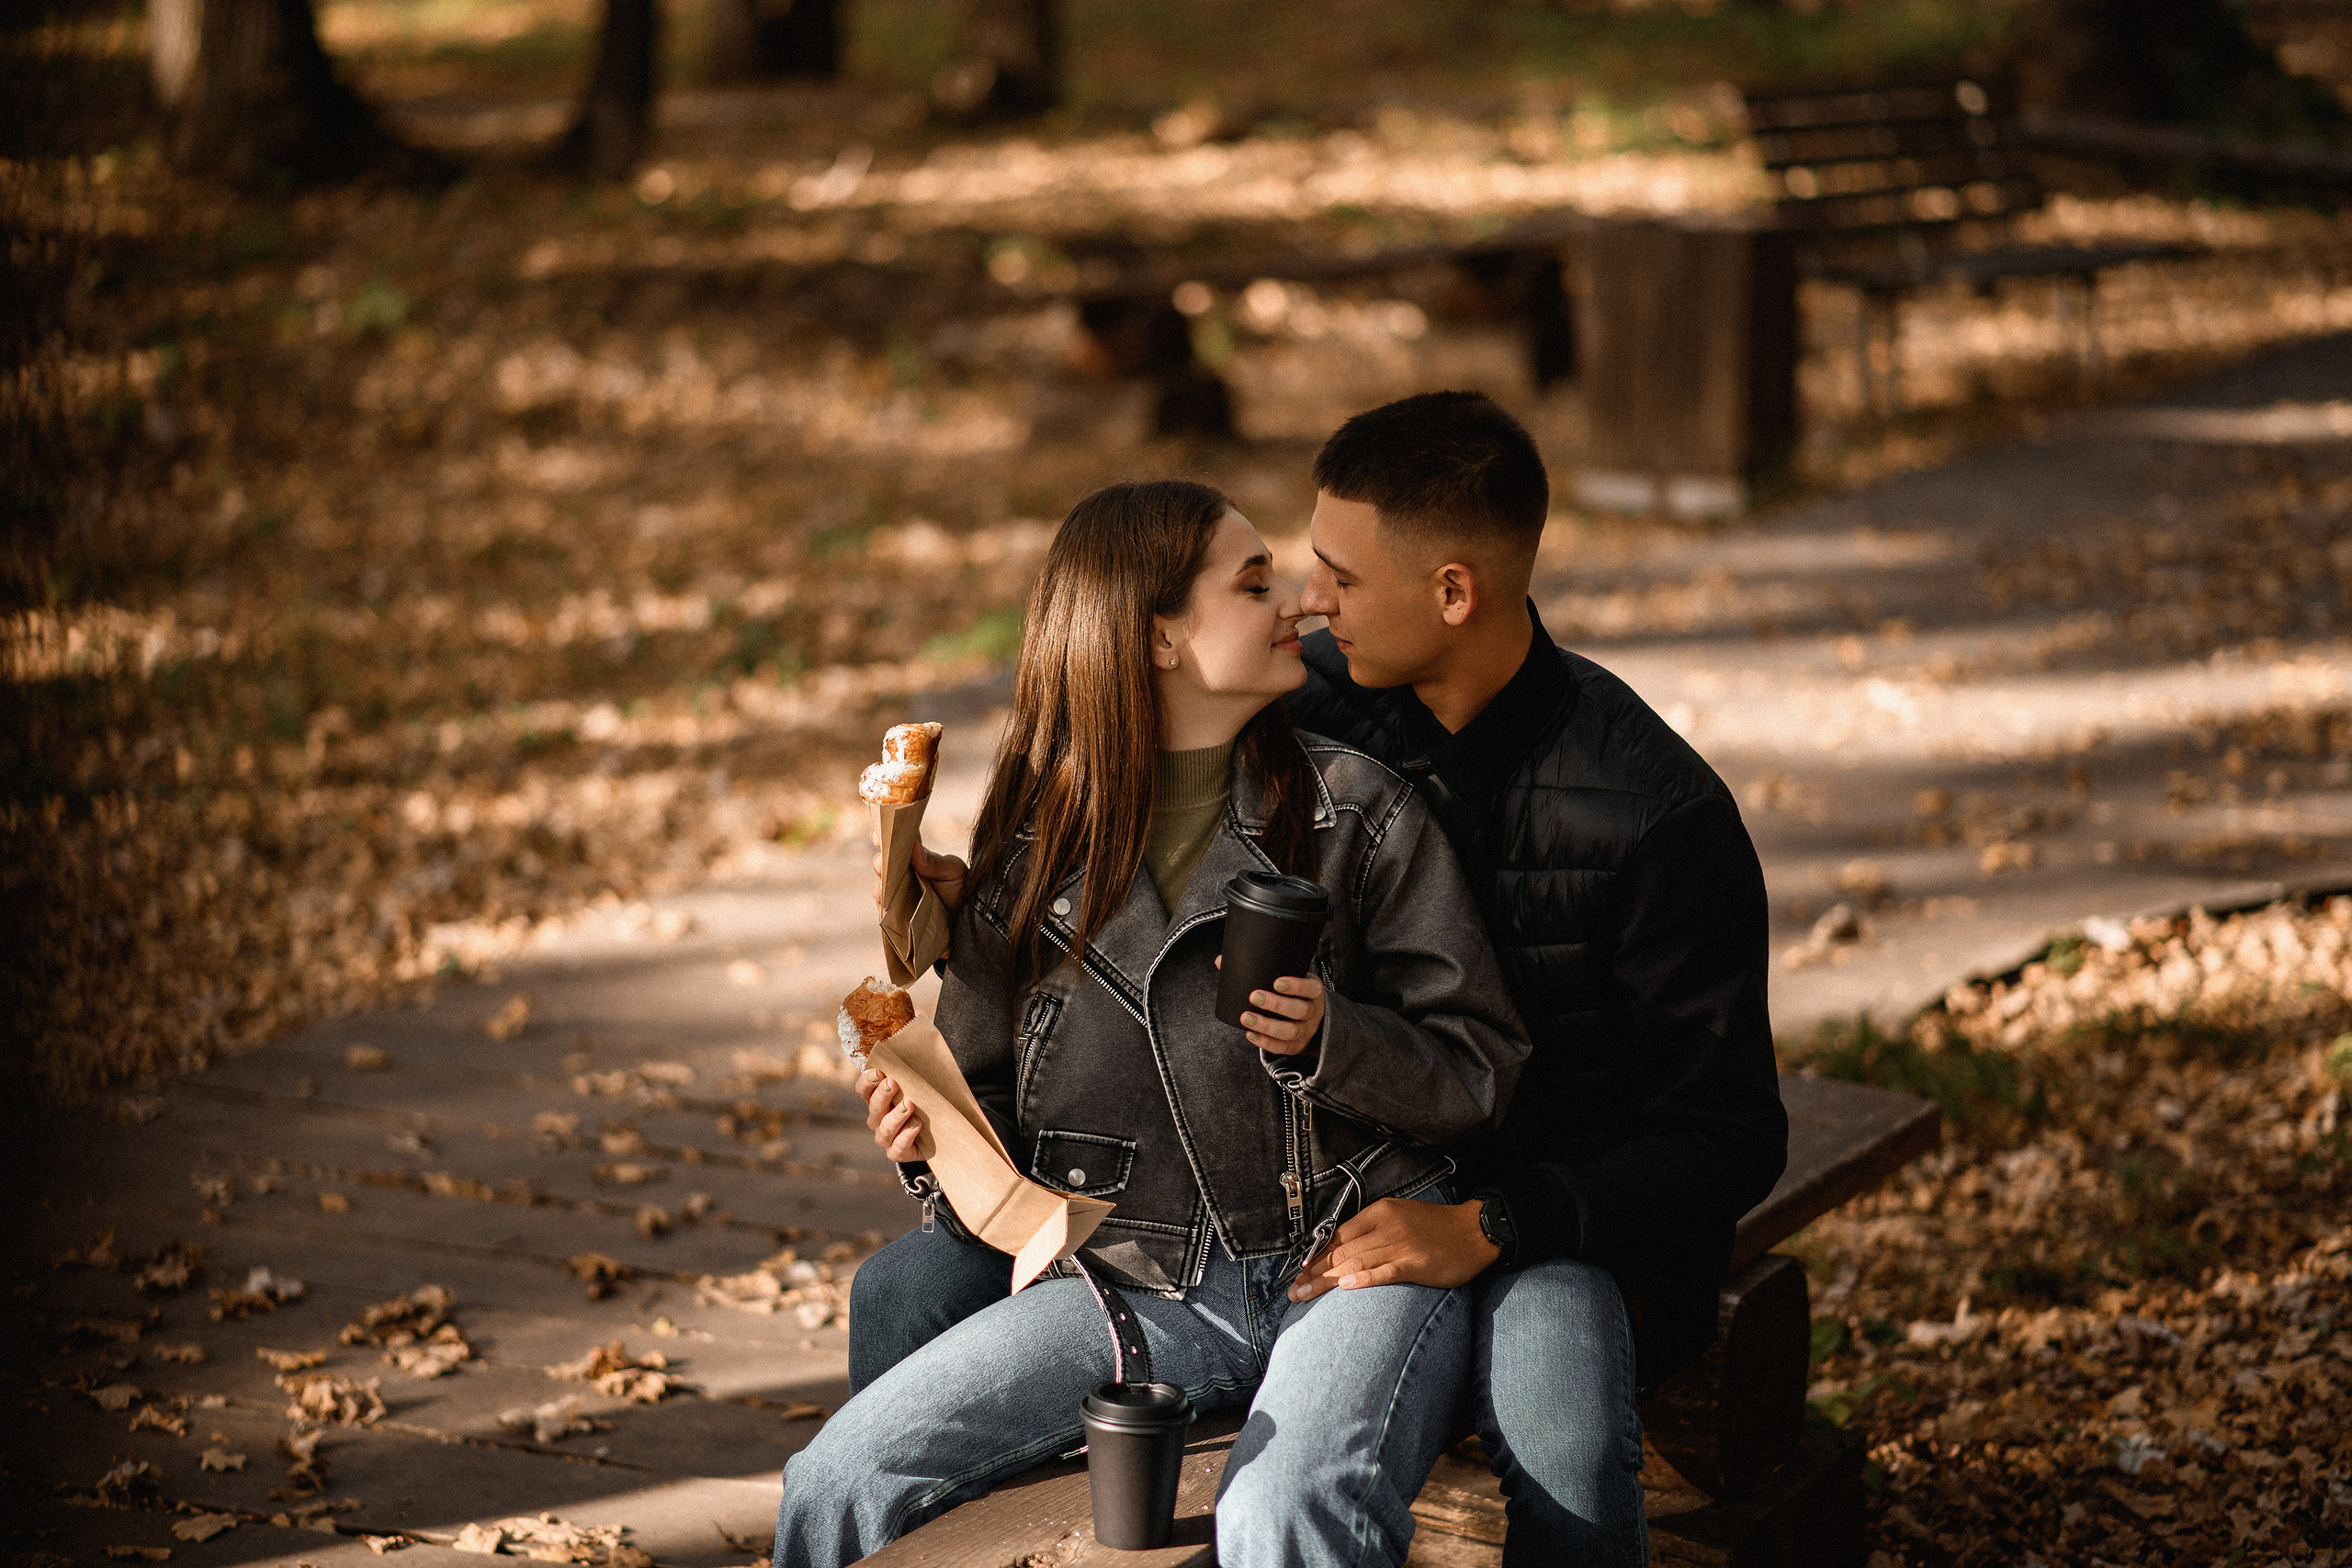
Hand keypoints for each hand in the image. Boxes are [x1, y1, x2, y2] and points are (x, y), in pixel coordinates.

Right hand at [858, 1066, 927, 1161]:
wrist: (936, 1136)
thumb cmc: (925, 1104)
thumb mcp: (919, 1086)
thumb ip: (914, 1072)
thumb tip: (922, 1044)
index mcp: (878, 1099)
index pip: (863, 1089)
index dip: (867, 1081)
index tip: (878, 1071)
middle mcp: (878, 1119)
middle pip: (873, 1107)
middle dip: (882, 1095)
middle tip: (892, 1083)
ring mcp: (886, 1138)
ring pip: (884, 1129)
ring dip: (895, 1116)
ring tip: (909, 1105)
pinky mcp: (897, 1152)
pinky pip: (897, 1148)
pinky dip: (906, 1136)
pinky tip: (916, 1125)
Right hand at [870, 835, 968, 911]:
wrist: (968, 919)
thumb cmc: (961, 890)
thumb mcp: (953, 872)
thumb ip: (933, 862)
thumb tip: (913, 846)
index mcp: (914, 859)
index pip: (894, 845)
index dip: (882, 838)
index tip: (877, 835)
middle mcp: (902, 877)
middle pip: (882, 867)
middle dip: (879, 863)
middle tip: (882, 863)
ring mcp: (898, 898)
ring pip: (881, 890)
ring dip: (881, 888)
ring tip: (885, 887)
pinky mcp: (897, 919)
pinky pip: (885, 915)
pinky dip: (885, 911)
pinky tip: (888, 908)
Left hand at [1214, 956, 1323, 1055]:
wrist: (1308, 1019)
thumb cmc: (1291, 994)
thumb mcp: (1286, 979)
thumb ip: (1261, 970)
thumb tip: (1221, 961)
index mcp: (1314, 991)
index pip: (1311, 988)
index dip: (1296, 986)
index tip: (1276, 982)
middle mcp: (1313, 1012)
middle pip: (1299, 1010)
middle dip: (1276, 1004)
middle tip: (1254, 997)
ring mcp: (1306, 1031)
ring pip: (1290, 1031)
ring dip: (1267, 1025)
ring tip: (1246, 1018)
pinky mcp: (1296, 1045)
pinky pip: (1283, 1047)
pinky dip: (1266, 1042)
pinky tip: (1250, 1034)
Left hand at [1287, 1198, 1497, 1301]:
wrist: (1476, 1230)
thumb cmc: (1437, 1227)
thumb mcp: (1400, 1217)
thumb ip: (1373, 1230)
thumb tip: (1342, 1251)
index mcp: (1379, 1213)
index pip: (1337, 1235)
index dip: (1314, 1255)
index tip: (1298, 1273)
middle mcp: (1386, 1226)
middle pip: (1340, 1251)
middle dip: (1313, 1272)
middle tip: (1293, 1291)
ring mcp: (1401, 1244)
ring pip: (1355, 1262)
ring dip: (1326, 1280)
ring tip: (1305, 1294)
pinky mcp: (1416, 1263)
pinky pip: (1385, 1271)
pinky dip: (1364, 1279)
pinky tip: (1345, 1286)